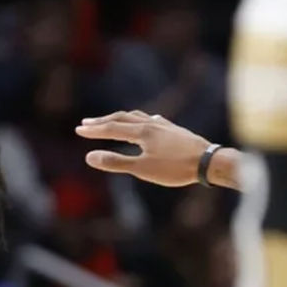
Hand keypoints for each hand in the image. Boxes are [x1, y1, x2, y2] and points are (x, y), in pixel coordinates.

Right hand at [76, 111, 209, 186]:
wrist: (208, 161)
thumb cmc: (175, 168)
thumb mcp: (142, 169)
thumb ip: (115, 162)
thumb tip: (89, 157)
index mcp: (141, 132)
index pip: (112, 128)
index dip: (94, 130)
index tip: (78, 130)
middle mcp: (151, 124)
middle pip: (122, 118)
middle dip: (103, 121)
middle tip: (86, 123)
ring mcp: (163, 125)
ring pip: (136, 117)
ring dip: (120, 118)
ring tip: (110, 120)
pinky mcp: (173, 130)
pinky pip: (150, 119)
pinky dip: (138, 120)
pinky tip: (145, 122)